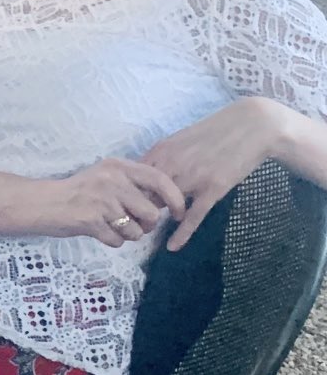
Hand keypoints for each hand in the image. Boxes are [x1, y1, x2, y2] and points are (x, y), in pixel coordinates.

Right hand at [46, 158, 186, 246]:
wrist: (43, 203)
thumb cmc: (78, 191)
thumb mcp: (106, 177)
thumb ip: (132, 184)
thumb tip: (164, 202)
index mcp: (118, 166)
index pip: (159, 179)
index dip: (175, 198)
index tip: (179, 212)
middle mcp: (112, 180)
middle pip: (151, 212)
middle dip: (146, 225)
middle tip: (131, 222)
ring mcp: (102, 201)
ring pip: (136, 231)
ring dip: (127, 235)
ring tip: (110, 225)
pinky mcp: (92, 220)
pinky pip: (118, 241)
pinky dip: (111, 241)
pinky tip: (98, 230)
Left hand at [142, 99, 285, 250]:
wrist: (251, 127)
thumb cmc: (215, 131)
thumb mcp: (181, 139)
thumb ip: (163, 157)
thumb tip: (146, 172)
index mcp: (161, 150)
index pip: (133, 177)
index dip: (127, 192)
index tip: (123, 203)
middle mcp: (172, 164)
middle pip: (144, 194)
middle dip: (137, 208)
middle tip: (133, 220)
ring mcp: (192, 178)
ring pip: (165, 206)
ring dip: (156, 219)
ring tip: (148, 229)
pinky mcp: (212, 190)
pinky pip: (192, 217)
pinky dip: (181, 234)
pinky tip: (172, 247)